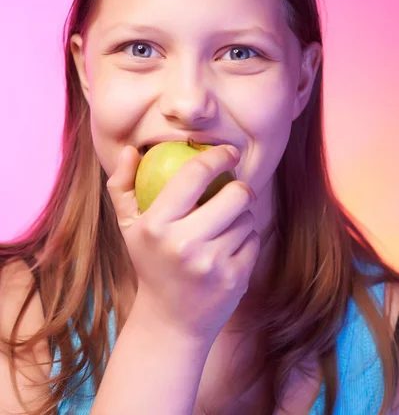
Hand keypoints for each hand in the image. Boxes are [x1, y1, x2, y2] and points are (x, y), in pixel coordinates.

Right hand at [106, 144, 259, 343]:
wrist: (170, 322)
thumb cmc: (150, 263)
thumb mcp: (129, 227)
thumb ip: (122, 186)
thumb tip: (130, 150)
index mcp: (155, 225)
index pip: (194, 174)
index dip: (218, 156)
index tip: (230, 151)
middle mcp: (182, 244)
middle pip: (235, 193)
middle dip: (240, 187)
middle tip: (235, 191)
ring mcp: (211, 264)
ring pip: (247, 218)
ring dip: (242, 217)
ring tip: (225, 227)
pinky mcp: (234, 279)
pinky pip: (254, 241)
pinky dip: (247, 240)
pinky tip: (230, 249)